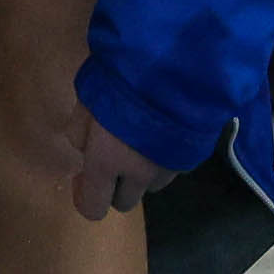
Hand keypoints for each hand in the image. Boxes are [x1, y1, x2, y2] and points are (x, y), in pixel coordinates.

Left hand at [0, 65, 172, 223]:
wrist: (178, 65)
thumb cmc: (123, 79)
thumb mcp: (87, 98)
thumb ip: (80, 131)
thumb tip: (85, 149)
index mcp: (107, 162)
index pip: (93, 208)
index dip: (85, 197)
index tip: (83, 175)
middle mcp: (140, 174)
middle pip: (124, 202)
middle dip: (115, 186)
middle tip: (113, 156)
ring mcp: (169, 167)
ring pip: (150, 186)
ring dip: (142, 173)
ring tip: (141, 140)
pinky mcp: (193, 156)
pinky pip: (172, 168)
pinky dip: (164, 158)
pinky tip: (163, 130)